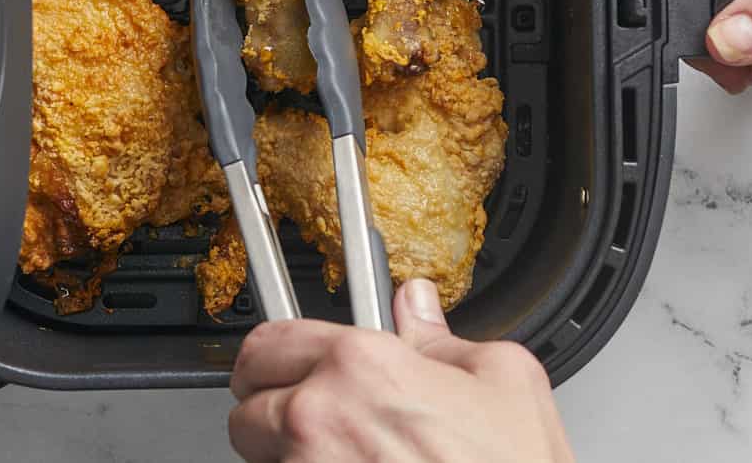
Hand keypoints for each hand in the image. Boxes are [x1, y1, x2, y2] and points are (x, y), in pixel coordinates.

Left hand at [228, 279, 574, 462]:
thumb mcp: (506, 383)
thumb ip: (443, 336)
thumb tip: (417, 304)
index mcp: (360, 366)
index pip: (268, 343)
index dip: (277, 356)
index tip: (282, 365)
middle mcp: (317, 419)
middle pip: (245, 406)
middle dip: (269, 409)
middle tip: (307, 419)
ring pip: (258, 460)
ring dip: (284, 457)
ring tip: (340, 459)